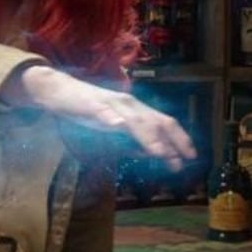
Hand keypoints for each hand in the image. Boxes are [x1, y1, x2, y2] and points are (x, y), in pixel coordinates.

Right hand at [4, 65, 196, 169]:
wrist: (59, 91)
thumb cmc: (88, 111)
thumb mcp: (115, 129)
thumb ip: (133, 140)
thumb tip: (152, 154)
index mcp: (136, 110)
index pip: (164, 122)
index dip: (180, 138)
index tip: (191, 156)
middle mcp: (129, 104)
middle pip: (156, 120)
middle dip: (172, 140)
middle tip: (183, 160)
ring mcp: (111, 104)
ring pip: (135, 120)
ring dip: (149, 137)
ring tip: (160, 152)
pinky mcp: (92, 105)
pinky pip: (104, 112)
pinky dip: (112, 119)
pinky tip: (117, 125)